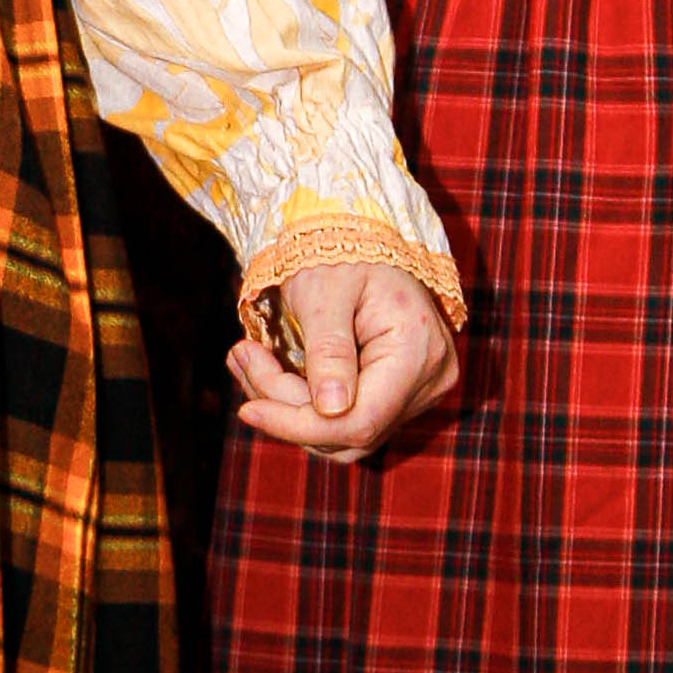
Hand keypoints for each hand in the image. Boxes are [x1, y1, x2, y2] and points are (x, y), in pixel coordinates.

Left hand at [228, 258, 461, 461]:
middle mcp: (429, 380)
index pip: (360, 420)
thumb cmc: (342, 253)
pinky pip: (346, 420)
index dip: (298, 425)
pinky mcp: (399, 395)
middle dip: (285, 407)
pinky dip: (304, 406)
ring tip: (249, 360)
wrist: (361, 239)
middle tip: (243, 356)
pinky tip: (270, 369)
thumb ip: (328, 349)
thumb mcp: (326, 292)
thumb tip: (329, 409)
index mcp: (419, 351)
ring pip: (344, 434)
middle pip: (350, 430)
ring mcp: (419, 391)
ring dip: (288, 409)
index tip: (247, 410)